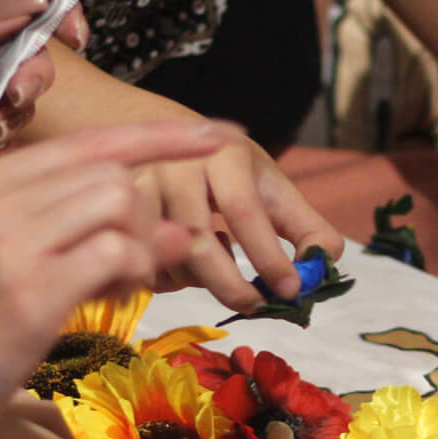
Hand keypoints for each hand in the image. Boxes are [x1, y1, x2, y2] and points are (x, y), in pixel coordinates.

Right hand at [0, 119, 233, 438]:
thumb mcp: (7, 263)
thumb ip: (81, 235)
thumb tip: (172, 231)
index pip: (94, 140)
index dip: (162, 137)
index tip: (215, 136)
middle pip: (115, 172)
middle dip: (144, 218)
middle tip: (128, 271)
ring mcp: (9, 241)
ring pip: (121, 203)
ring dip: (140, 248)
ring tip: (118, 288)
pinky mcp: (28, 291)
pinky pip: (117, 253)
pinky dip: (134, 274)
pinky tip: (116, 300)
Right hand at [131, 136, 345, 308]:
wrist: (150, 132)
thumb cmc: (221, 168)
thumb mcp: (266, 183)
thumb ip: (303, 224)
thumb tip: (326, 264)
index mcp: (221, 152)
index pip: (244, 212)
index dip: (268, 257)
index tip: (291, 290)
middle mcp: (173, 165)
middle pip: (198, 243)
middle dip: (231, 287)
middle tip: (256, 306)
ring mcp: (136, 188)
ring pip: (166, 258)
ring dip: (197, 280)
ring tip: (216, 268)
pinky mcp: (111, 216)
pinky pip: (140, 264)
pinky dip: (168, 278)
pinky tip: (181, 262)